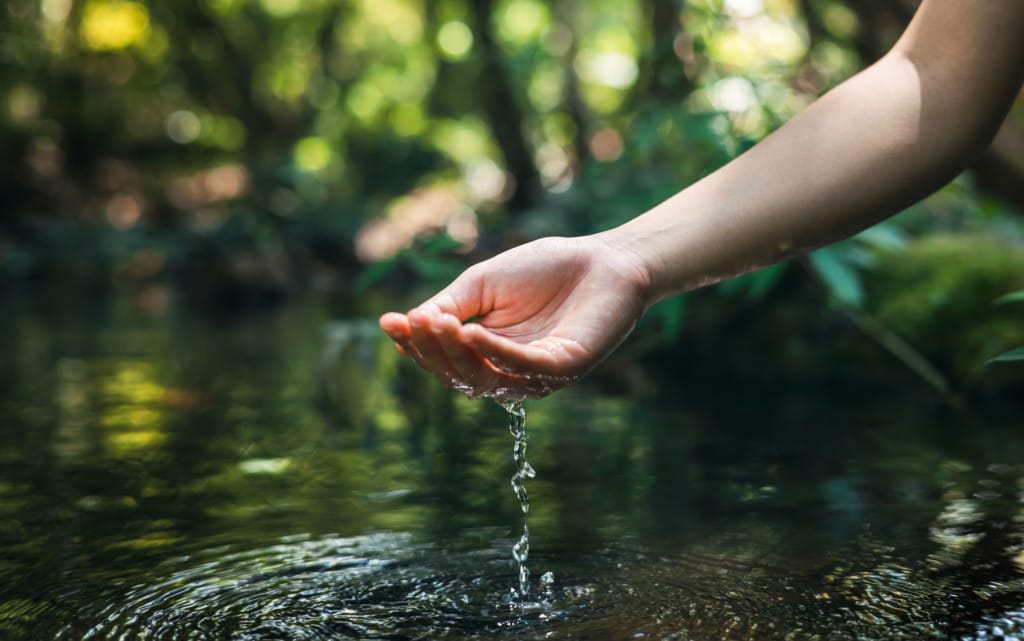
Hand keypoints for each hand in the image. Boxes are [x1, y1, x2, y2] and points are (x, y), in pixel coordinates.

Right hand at [379, 235, 652, 399]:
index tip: (389, 323)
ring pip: (485, 379)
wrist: (604, 259)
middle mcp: (510, 373)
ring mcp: (538, 376)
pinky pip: (524, 367)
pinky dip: (494, 353)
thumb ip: (449, 305)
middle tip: (414, 322)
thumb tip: (408, 323)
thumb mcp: (483, 284)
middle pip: (459, 376)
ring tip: (436, 324)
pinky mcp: (565, 368)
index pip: (444, 361)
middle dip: (431, 351)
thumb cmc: (545, 270)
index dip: (415, 346)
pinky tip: (471, 333)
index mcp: (488, 355)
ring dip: (456, 354)